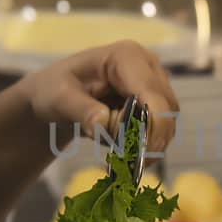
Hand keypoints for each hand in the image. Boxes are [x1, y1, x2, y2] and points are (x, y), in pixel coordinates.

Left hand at [22, 39, 180, 154]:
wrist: (55, 96)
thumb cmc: (54, 90)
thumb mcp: (59, 99)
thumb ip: (81, 111)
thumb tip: (103, 125)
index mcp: (127, 57)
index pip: (152, 94)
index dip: (153, 125)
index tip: (141, 155)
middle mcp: (148, 66)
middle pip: (166, 109)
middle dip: (149, 139)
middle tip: (130, 165)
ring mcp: (155, 84)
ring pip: (167, 123)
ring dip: (147, 145)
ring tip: (120, 159)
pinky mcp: (155, 103)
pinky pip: (161, 130)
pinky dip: (145, 145)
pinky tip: (123, 152)